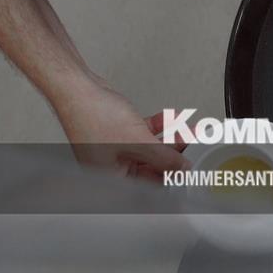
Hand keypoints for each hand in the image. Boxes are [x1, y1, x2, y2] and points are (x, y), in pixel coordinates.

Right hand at [52, 76, 188, 180]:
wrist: (78, 87)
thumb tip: (182, 168)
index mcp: (111, 177)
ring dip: (172, 137)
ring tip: (190, 130)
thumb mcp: (137, 141)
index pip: (148, 185)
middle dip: (175, 154)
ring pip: (152, 147)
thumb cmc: (91, 115)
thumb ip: (163, 157)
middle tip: (195, 146)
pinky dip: (160, 125)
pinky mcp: (119, 130)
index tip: (190, 170)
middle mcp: (113, 165)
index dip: (171, 177)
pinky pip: (145, 132)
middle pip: (153, 165)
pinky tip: (173, 118)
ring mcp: (116, 147)